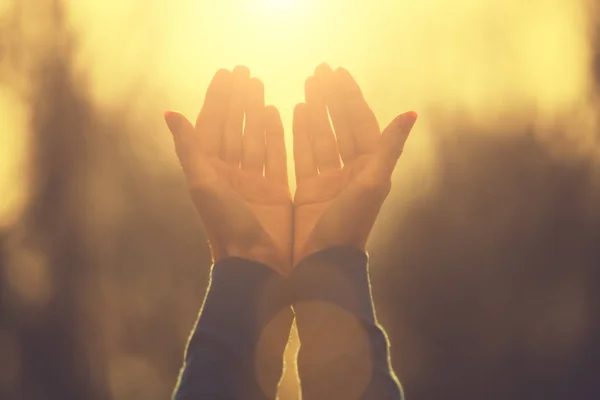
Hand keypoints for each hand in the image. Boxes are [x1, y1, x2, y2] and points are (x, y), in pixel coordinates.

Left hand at [164, 67, 292, 274]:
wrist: (256, 264)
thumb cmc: (226, 226)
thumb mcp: (203, 184)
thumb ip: (189, 148)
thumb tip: (170, 113)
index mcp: (209, 171)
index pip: (212, 124)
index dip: (218, 97)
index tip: (227, 72)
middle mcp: (229, 174)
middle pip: (233, 126)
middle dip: (238, 98)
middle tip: (245, 71)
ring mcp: (253, 181)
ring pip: (254, 137)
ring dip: (255, 110)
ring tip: (260, 84)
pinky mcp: (275, 190)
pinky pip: (274, 154)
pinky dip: (274, 133)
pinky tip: (275, 113)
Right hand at [292, 64, 417, 264]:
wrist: (321, 265)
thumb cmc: (349, 225)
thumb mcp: (373, 183)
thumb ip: (389, 147)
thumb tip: (411, 113)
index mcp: (369, 169)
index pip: (360, 124)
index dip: (350, 97)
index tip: (337, 72)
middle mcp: (351, 172)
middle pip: (340, 126)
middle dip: (331, 98)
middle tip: (319, 71)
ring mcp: (327, 181)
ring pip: (321, 137)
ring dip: (316, 111)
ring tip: (308, 85)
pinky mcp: (306, 190)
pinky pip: (303, 155)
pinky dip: (299, 134)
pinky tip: (296, 112)